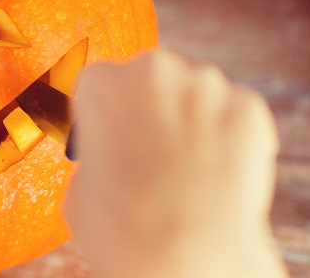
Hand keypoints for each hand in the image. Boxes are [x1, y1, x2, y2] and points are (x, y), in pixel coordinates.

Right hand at [64, 50, 286, 277]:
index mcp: (102, 85)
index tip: (111, 138)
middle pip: (150, 79)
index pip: (99, 84)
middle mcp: (153, 71)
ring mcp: (206, 87)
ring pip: (195, 95)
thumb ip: (95, 155)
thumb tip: (111, 158)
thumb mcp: (78, 187)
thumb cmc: (120, 227)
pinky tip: (215, 174)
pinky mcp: (248, 110)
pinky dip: (227, 139)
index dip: (105, 114)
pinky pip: (234, 116)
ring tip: (185, 170)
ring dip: (190, 121)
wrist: (184, 255)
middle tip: (148, 156)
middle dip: (150, 110)